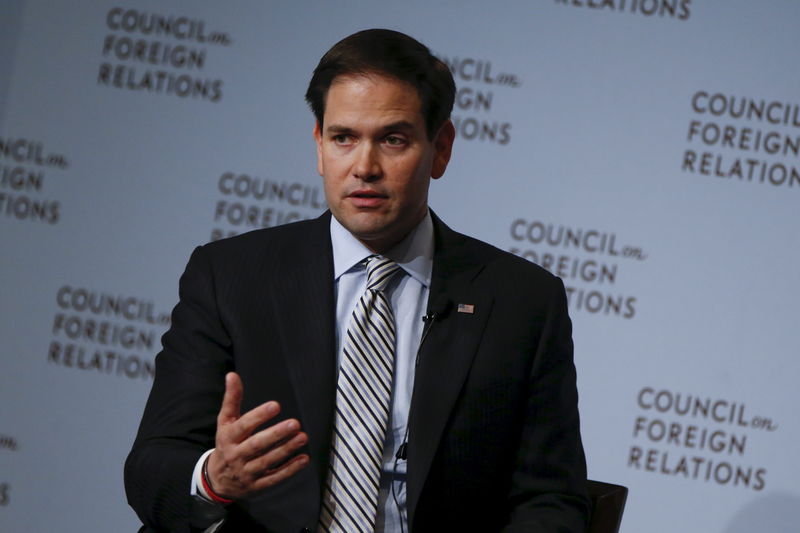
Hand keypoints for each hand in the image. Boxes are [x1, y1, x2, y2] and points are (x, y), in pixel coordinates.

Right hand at [205, 372, 308, 499]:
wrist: (217, 480)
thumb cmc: (226, 444)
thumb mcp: (225, 421)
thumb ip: (232, 399)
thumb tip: (232, 375)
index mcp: (229, 437)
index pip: (244, 425)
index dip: (259, 416)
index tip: (275, 406)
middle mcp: (237, 455)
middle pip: (257, 444)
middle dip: (276, 434)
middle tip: (295, 423)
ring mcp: (247, 472)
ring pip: (267, 461)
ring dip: (286, 450)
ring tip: (302, 437)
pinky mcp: (257, 485)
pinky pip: (274, 478)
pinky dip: (289, 470)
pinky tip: (303, 459)